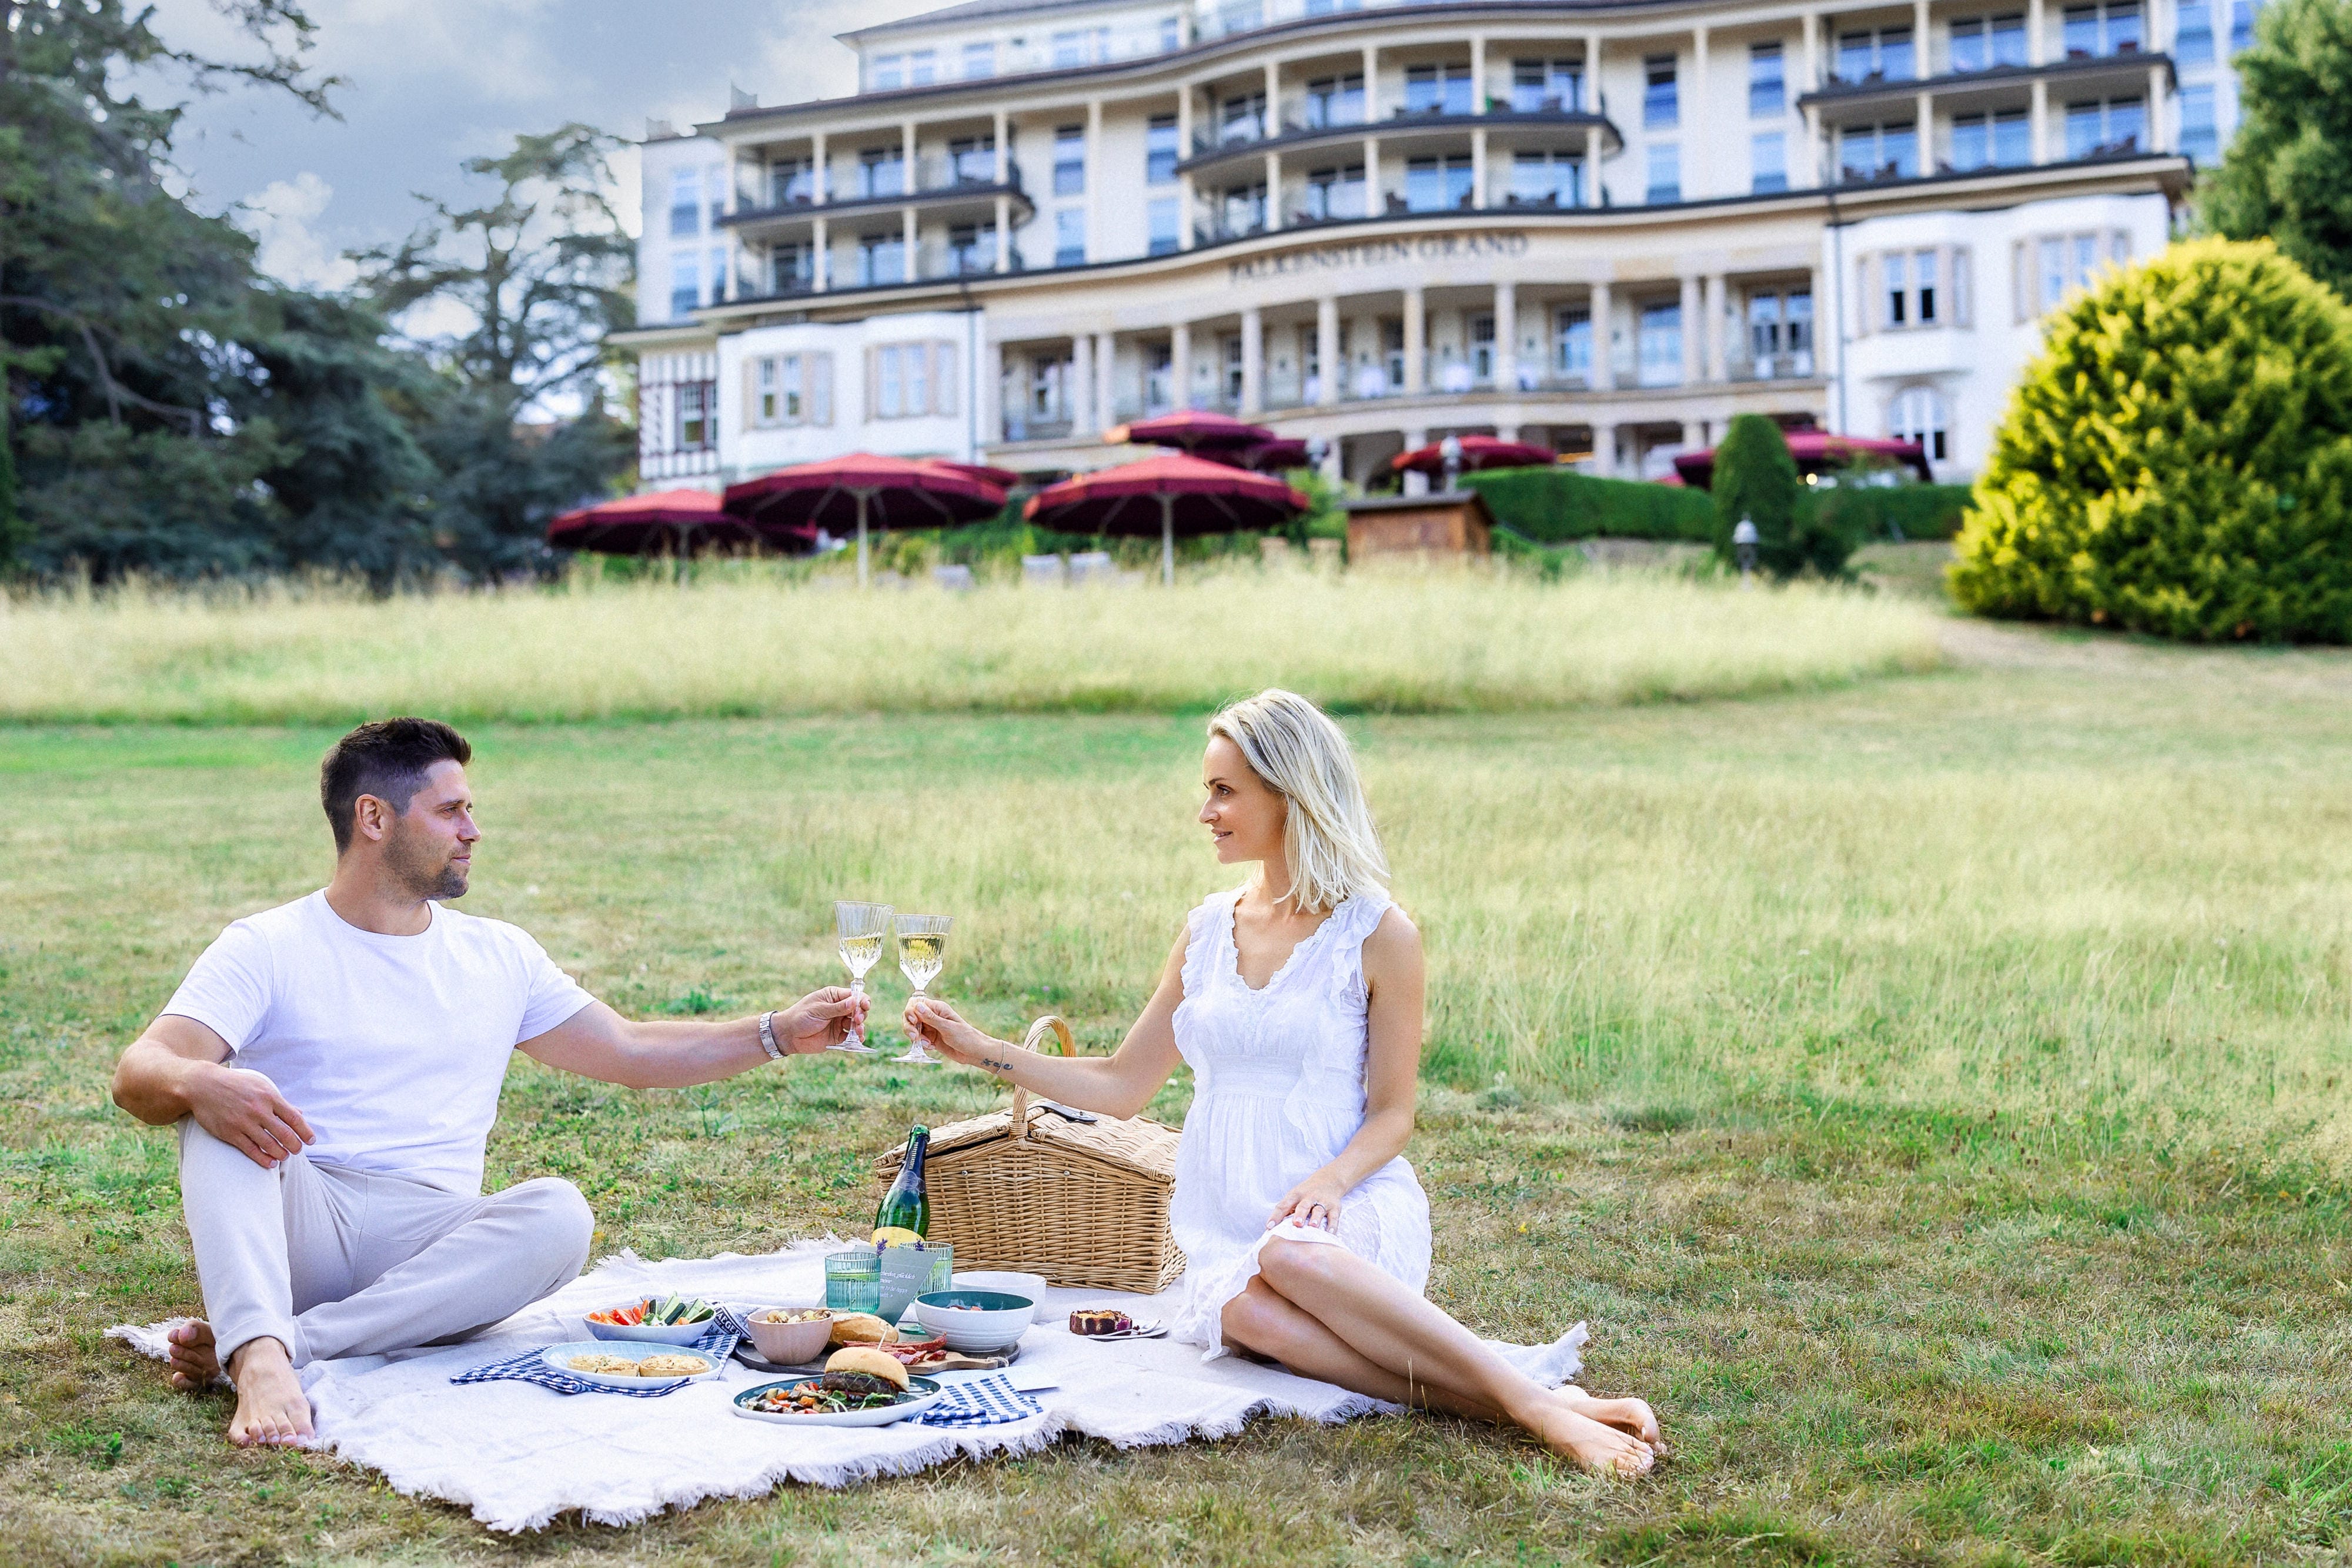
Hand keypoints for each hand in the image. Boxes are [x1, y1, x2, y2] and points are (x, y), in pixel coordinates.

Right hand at [185, 1064, 314, 1169]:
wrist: (203, 1086)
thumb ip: (279, 1101)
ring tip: (286, 1156)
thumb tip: (299, 1114)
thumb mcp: (260, 1085)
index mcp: (269, 1096)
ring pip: (269, 1144)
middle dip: (295, 1145)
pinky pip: (251, 1150)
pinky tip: (271, 1163)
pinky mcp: (230, 1133)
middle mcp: (258, 1110)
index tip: (311, 1141)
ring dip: (281, 1153)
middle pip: (284, 1134)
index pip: (294, 1118)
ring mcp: (244, 1122)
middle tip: (298, 1150)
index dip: (305, 1132)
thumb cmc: (236, 1084)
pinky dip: (264, 1159)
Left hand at [773, 986, 868, 1053]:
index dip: (862, 1000)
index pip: (854, 995)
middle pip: (858, 1009)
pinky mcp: (838, 1036)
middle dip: (861, 1014)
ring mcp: (839, 1022)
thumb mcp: (819, 1010)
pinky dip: (857, 1038)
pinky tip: (859, 1039)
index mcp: (834, 996)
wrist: (788, 1035)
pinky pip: (851, 1036)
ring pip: (857, 1023)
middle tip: (857, 1020)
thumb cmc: (800, 1016)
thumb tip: (854, 1002)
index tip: (865, 1006)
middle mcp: (839, 1009)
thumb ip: (837, 1008)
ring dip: (860, 1027)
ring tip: (858, 1031)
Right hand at [902, 998, 996, 1069]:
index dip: (910, 1012)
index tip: (914, 1022)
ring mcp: (930, 1027)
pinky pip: (918, 1040)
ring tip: (928, 1044)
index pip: (915, 1004)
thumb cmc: (965, 1037)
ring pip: (912, 1029)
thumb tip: (917, 1006)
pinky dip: (921, 1044)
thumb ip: (931, 1018)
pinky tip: (931, 1047)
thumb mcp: (947, 1027)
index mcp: (937, 1008)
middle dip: (909, 1027)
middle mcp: (932, 1016)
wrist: (974, 1052)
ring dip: (916, 1037)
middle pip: (910, 1017)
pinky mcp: (930, 1038)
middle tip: (915, 1037)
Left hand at [1267, 1170, 1348, 1232]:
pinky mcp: (1334, 1207)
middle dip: (1300, 1215)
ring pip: (1319, 1211)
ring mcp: (1323, 1202)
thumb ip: (1286, 1211)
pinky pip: (1334, 1217)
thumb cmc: (1306, 1193)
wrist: (1329, 1180)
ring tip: (1313, 1226)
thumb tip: (1272, 1228)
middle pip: (1303, 1206)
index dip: (1276, 1216)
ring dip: (1316, 1219)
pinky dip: (1332, 1225)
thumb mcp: (1294, 1197)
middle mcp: (1309, 1197)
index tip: (1269, 1226)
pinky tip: (1330, 1233)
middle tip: (1296, 1224)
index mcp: (1295, 1195)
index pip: (1284, 1205)